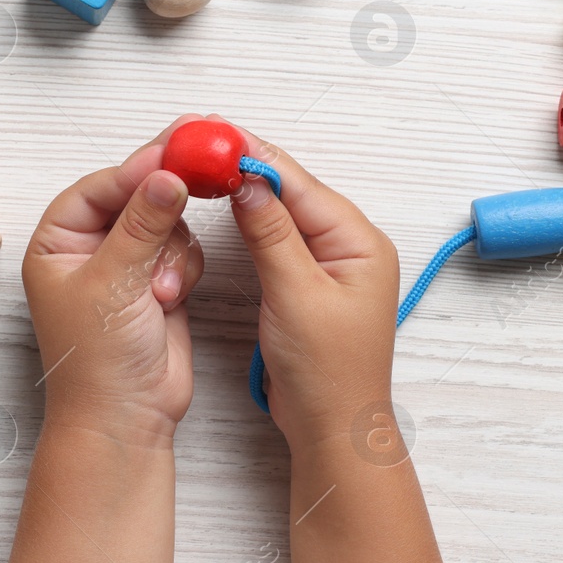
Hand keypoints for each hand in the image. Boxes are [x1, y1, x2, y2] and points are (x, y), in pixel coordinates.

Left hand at [22, 117, 206, 446]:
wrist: (126, 419)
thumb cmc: (97, 363)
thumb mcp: (114, 283)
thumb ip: (142, 224)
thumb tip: (165, 174)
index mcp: (57, 244)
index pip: (98, 188)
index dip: (136, 169)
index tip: (175, 151)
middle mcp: (89, 250)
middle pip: (136, 197)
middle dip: (163, 201)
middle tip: (203, 165)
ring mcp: (126, 266)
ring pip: (166, 222)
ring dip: (172, 250)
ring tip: (161, 290)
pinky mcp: (158, 283)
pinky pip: (182, 249)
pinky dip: (184, 267)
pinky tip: (172, 298)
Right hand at [230, 130, 399, 451]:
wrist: (334, 428)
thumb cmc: (327, 372)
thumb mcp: (294, 294)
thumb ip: (271, 234)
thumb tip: (246, 180)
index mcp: (359, 242)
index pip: (300, 185)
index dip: (256, 156)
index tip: (216, 133)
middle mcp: (350, 245)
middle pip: (293, 191)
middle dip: (250, 167)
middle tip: (203, 142)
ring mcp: (331, 264)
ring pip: (285, 212)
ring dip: (250, 190)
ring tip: (210, 164)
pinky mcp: (311, 282)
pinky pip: (281, 238)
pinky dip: (255, 220)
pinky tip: (232, 207)